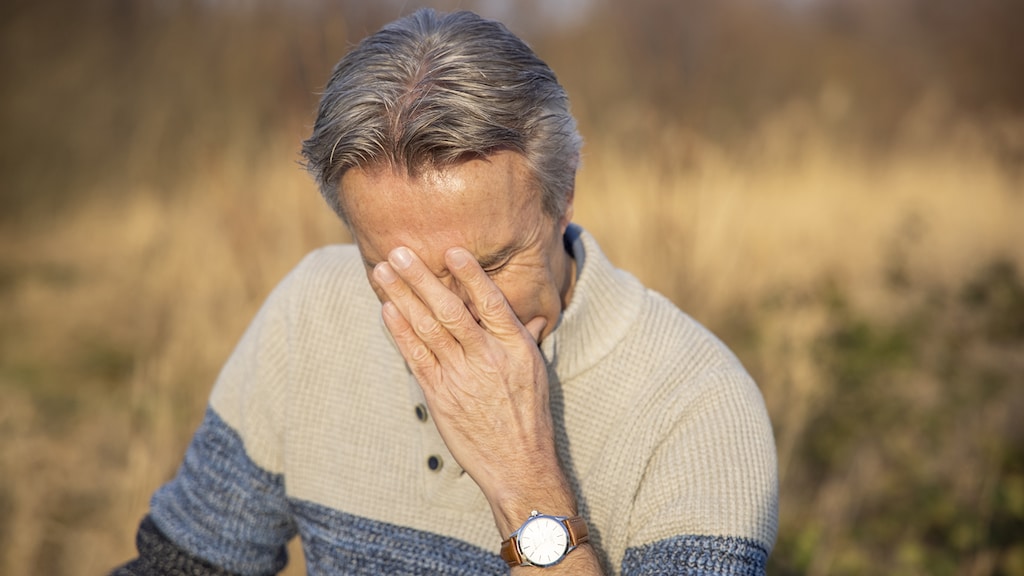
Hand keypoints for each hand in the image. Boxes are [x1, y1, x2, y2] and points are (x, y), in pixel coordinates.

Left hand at [372, 245, 574, 533]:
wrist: (518, 464)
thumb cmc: (529, 415)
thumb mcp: (535, 372)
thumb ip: (526, 339)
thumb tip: (535, 317)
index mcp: (515, 347)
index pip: (491, 303)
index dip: (470, 276)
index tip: (452, 251)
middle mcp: (487, 358)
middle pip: (449, 310)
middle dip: (421, 279)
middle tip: (400, 252)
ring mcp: (461, 377)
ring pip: (426, 328)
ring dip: (401, 297)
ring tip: (382, 272)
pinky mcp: (440, 395)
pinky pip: (416, 356)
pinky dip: (399, 331)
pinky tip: (386, 309)